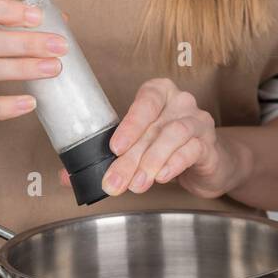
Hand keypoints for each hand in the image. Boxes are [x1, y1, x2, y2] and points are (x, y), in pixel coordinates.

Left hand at [75, 78, 243, 198]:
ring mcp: (199, 121)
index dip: (130, 123)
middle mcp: (181, 102)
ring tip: (137, 184)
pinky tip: (162, 177)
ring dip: (152, 162)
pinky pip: (193, 149)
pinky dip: (175, 164)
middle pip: (154, 127)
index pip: (145, 100)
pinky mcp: (210, 145)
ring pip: (174, 135)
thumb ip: (105, 158)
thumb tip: (67, 178)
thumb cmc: (168, 149)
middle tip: (114, 181)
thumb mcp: (137, 148)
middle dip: (131, 158)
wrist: (208, 164)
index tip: (113, 148)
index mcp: (159, 93)